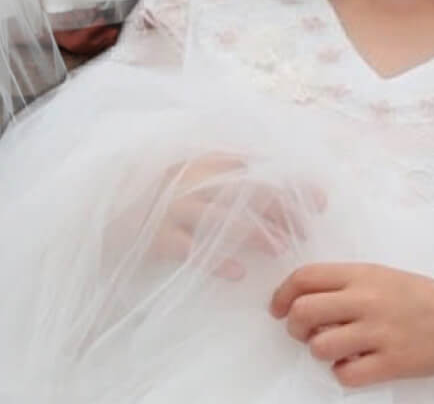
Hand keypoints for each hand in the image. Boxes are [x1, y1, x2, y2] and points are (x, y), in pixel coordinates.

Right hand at [150, 156, 324, 280]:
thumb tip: (277, 175)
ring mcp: (174, 208)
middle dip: (280, 208)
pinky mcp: (159, 236)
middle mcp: (191, 181)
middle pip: (244, 192)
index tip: (320, 200)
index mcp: (204, 162)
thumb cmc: (164, 191)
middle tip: (306, 229)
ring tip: (280, 247)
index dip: (290, 184)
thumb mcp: (196, 172)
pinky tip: (238, 271)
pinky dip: (215, 259)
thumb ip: (231, 170)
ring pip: (221, 218)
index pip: (256, 170)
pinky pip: (190, 248)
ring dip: (255, 232)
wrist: (113, 208)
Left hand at [270, 263, 433, 388]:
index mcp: (360, 273)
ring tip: (332, 349)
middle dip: (293, 326)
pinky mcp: (392, 364)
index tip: (277, 308)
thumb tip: (301, 296)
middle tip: (301, 332)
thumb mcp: (378, 275)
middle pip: (304, 312)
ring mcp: (379, 333)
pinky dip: (342, 373)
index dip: (282, 294)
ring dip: (318, 351)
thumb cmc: (416, 296)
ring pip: (320, 347)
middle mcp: (366, 300)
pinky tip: (353, 366)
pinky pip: (347, 375)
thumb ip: (342, 283)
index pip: (305, 277)